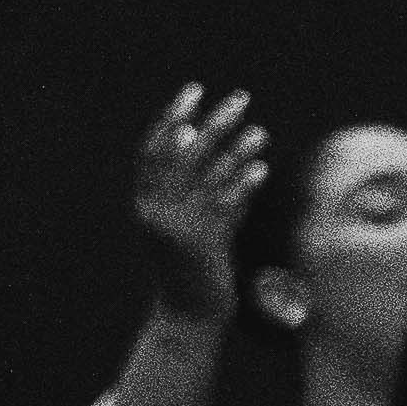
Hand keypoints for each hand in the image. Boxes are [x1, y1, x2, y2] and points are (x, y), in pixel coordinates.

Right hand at [126, 84, 265, 324]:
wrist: (188, 314)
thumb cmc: (191, 266)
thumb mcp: (184, 221)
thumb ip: (190, 183)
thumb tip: (201, 133)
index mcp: (146, 203)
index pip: (154, 150)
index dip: (172, 118)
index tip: (194, 91)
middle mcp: (156, 211)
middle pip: (184, 154)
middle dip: (213, 122)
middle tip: (240, 97)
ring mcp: (178, 226)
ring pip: (209, 177)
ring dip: (236, 150)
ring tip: (259, 131)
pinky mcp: (203, 243)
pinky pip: (225, 205)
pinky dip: (243, 184)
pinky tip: (261, 168)